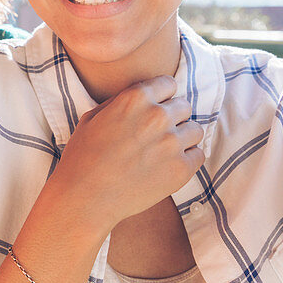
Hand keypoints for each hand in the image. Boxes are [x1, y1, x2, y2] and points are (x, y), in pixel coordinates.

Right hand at [50, 76, 203, 234]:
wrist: (85, 198)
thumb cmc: (83, 158)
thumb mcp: (93, 117)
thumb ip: (121, 102)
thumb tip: (144, 97)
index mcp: (135, 98)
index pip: (168, 83)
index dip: (161, 97)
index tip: (154, 110)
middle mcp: (157, 116)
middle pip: (183, 106)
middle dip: (172, 118)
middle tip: (155, 136)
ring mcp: (171, 143)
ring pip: (195, 130)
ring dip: (182, 138)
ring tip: (163, 152)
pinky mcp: (181, 169)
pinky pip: (198, 155)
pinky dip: (187, 160)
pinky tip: (168, 166)